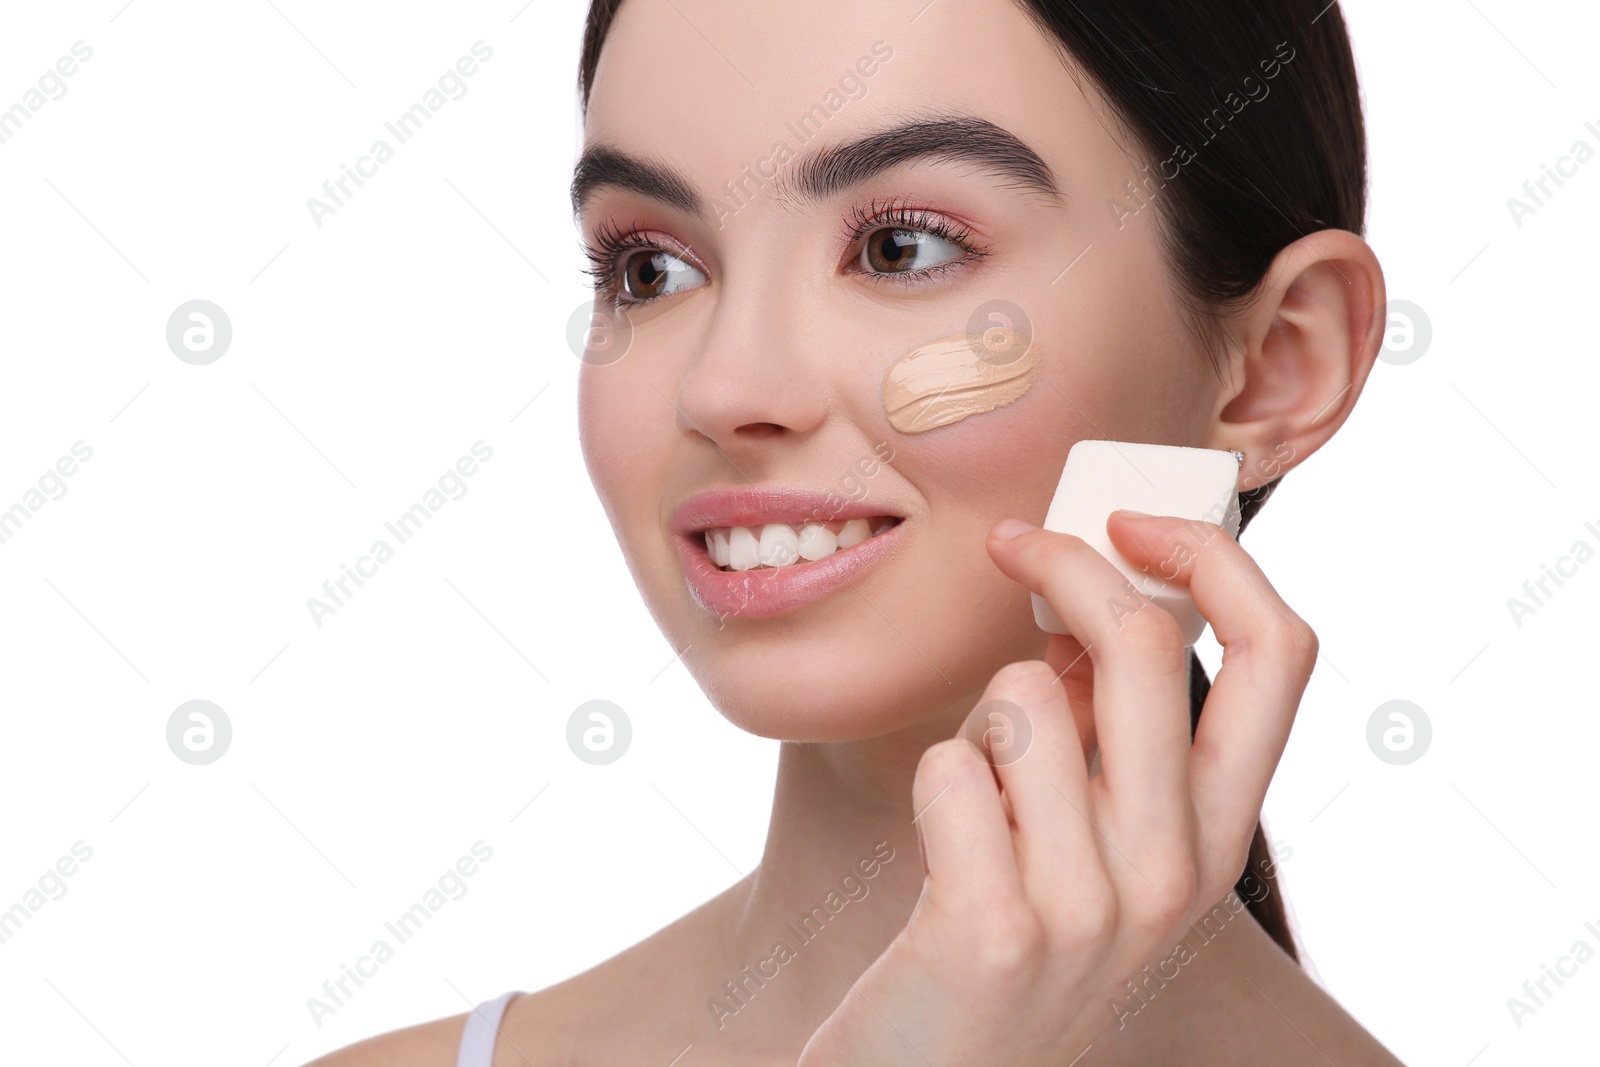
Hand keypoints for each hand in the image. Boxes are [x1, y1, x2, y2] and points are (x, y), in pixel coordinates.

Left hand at [795, 511, 1317, 1065]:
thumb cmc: (1014, 933)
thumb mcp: (1103, 840)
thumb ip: (1116, 731)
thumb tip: (1091, 590)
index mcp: (1220, 835)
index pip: (1283, 653)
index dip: (1214, 555)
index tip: (1135, 520)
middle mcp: (1180, 871)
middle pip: (1146, 643)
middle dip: (1066, 564)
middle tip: (1011, 548)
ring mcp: (1095, 906)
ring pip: (1024, 694)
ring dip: (981, 722)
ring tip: (981, 806)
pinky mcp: (998, 927)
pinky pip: (951, 763)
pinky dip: (933, 785)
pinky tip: (945, 857)